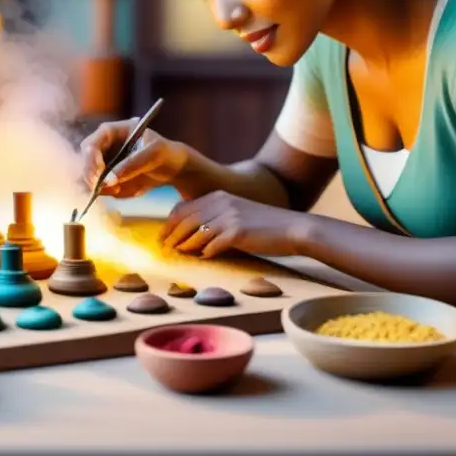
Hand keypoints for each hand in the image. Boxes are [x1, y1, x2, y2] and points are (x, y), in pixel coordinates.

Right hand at [79, 118, 189, 198]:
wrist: (173, 167)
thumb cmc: (165, 152)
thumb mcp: (153, 154)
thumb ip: (132, 164)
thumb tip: (110, 179)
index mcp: (111, 132)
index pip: (91, 144)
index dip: (90, 159)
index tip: (99, 174)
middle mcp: (103, 148)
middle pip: (85, 162)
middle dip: (92, 176)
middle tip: (106, 188)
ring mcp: (104, 164)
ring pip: (91, 178)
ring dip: (102, 187)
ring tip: (121, 190)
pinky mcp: (109, 179)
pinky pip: (102, 189)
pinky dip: (111, 192)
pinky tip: (126, 190)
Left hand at [158, 191, 309, 258]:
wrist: (293, 228)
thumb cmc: (264, 226)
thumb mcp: (237, 214)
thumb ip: (216, 218)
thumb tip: (192, 236)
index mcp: (218, 196)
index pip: (182, 208)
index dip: (169, 223)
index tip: (163, 237)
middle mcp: (221, 203)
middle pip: (184, 219)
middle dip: (170, 235)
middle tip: (163, 249)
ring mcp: (228, 216)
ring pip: (194, 232)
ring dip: (184, 246)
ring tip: (179, 254)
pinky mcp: (237, 232)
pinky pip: (211, 245)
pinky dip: (204, 253)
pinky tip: (203, 258)